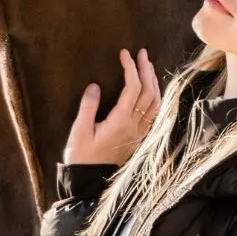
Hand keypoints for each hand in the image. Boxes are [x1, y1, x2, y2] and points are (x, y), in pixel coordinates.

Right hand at [63, 48, 160, 166]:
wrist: (89, 182)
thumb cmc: (81, 156)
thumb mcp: (79, 131)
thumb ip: (88, 107)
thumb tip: (95, 86)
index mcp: (120, 121)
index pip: (132, 88)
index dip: (130, 68)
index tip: (124, 53)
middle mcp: (134, 126)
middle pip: (149, 93)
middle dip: (146, 70)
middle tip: (141, 53)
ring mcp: (139, 133)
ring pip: (155, 104)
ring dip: (153, 82)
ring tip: (148, 66)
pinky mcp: (138, 139)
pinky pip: (154, 115)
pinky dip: (156, 98)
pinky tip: (152, 92)